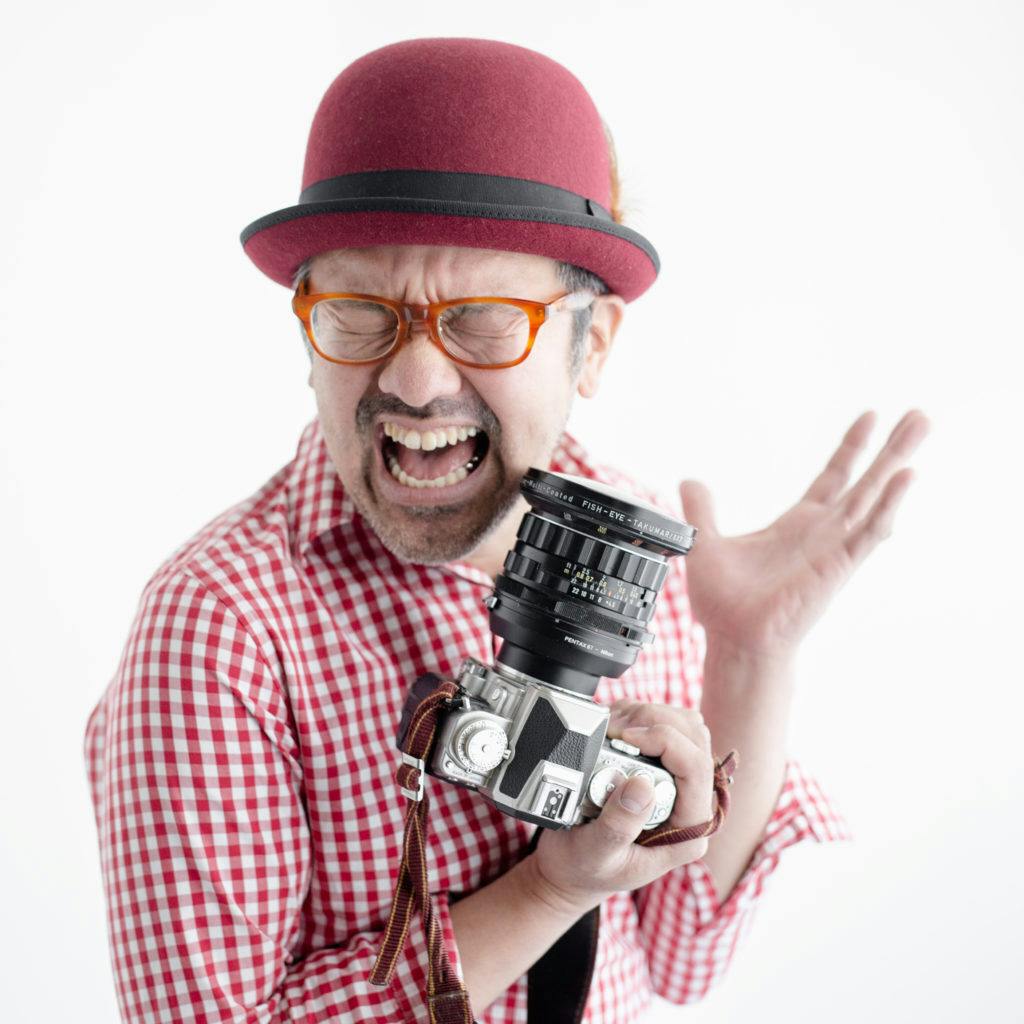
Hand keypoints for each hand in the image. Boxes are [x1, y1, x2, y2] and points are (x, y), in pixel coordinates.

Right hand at [524, 702, 713, 914]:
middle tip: (612, 730)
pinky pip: (662, 722)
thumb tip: (642, 785)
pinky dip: (634, 715)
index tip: (624, 737)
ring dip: (644, 716)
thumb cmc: (584, 869)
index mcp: (687, 830)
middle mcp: (689, 802)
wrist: (570, 869)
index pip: (696, 768)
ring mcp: (676, 782)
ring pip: (682, 723)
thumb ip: (619, 826)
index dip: (664, 740)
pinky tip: (609, 731)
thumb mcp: (597, 855)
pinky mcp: (659, 767)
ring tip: (608, 731)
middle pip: (693, 736)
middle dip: (653, 721)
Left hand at [679, 409, 930, 661]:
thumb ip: (703, 511)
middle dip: (891, 447)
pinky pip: (869, 531)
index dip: (851, 448)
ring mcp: (835, 548)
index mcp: (799, 525)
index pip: (833, 477)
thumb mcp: (708, 543)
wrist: (733, 639)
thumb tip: (690, 482)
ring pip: (874, 496)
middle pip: (865, 480)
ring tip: (922, 425)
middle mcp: (824, 533)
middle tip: (919, 415)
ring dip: (897, 462)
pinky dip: (888, 504)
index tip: (869, 416)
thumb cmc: (726, 603)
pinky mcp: (838, 565)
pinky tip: (905, 477)